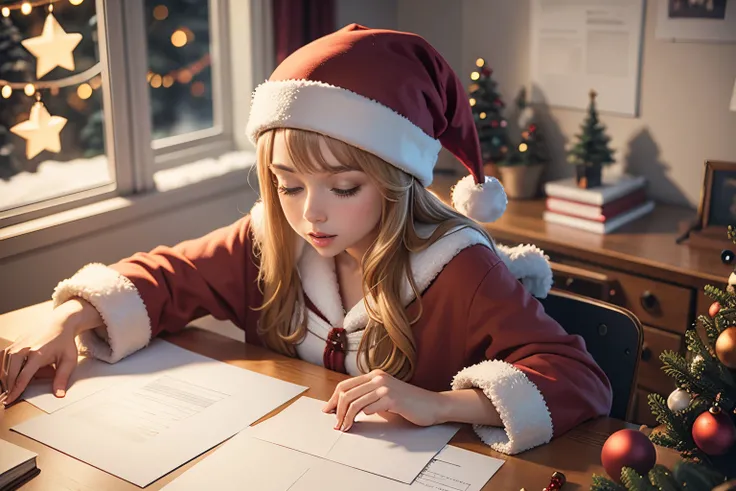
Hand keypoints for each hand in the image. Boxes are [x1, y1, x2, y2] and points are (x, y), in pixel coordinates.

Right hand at [2, 308, 79, 405]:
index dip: (15, 390)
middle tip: (8, 397)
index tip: (10, 400)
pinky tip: (8, 375)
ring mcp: (18, 344)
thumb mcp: (69, 360)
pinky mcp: (14, 342)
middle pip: (10, 372)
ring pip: (4, 365)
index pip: (22, 377)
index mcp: (38, 353)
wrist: (60, 322)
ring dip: (5, 378)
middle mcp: (24, 348)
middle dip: (7, 386)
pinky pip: (3, 357)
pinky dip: (4, 367)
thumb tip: (59, 395)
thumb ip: (62, 378)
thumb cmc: (65, 342)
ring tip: (8, 388)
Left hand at [322, 369, 442, 430]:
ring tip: (344, 427)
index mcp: (374, 375)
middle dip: (337, 410)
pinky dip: (361, 417)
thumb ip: (368, 397)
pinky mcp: (391, 398)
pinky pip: (368, 408)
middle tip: (335, 424)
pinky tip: (359, 424)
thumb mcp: (385, 396)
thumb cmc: (409, 403)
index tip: (327, 411)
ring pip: (355, 402)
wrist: (432, 405)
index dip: (333, 399)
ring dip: (346, 418)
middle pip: (346, 393)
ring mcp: (384, 386)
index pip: (345, 384)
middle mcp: (378, 377)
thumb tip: (346, 408)